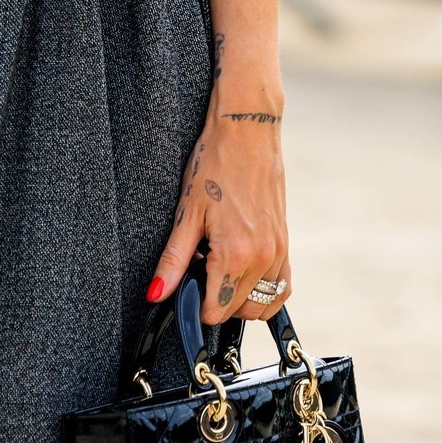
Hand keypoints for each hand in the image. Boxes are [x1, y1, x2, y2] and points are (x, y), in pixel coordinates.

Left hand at [147, 93, 289, 326]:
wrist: (247, 131)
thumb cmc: (214, 164)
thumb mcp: (187, 213)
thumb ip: (172, 260)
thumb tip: (156, 294)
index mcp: (236, 254)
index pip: (216, 311)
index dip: (195, 304)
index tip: (186, 283)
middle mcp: (263, 259)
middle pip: (238, 310)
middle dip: (214, 298)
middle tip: (199, 266)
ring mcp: (279, 252)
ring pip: (262, 304)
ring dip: (238, 297)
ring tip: (218, 266)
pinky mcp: (286, 243)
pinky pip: (282, 286)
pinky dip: (264, 289)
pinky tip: (242, 270)